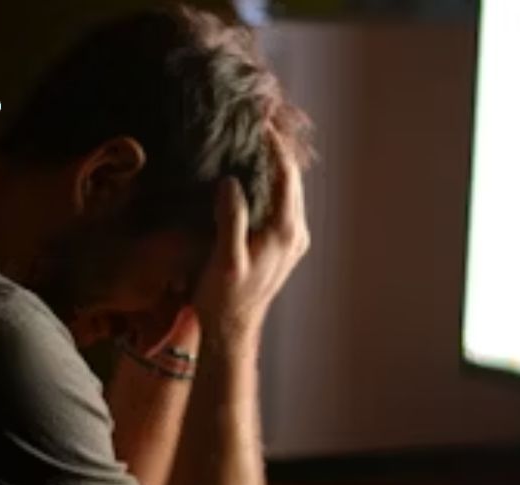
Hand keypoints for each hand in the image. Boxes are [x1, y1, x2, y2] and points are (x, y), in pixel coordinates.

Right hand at [193, 130, 309, 350]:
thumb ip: (231, 219)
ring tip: (253, 140)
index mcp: (285, 231)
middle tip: (257, 121)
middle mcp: (296, 232)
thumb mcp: (224, 258)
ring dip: (273, 166)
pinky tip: (251, 175)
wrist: (232, 330)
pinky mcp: (283, 245)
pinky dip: (270, 184)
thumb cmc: (223, 297)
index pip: (286, 175)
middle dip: (276, 149)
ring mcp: (292, 239)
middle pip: (292, 179)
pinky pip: (281, 204)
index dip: (274, 145)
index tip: (259, 119)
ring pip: (288, 191)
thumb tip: (231, 181)